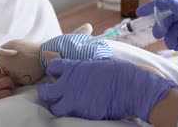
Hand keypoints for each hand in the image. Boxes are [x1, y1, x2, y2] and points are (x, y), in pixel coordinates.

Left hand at [38, 58, 177, 121]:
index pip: (52, 67)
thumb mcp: (98, 61)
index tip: (56, 72)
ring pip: (55, 108)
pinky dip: (72, 113)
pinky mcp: (83, 114)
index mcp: (73, 68)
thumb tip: (76, 64)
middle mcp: (69, 85)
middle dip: (47, 91)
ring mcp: (75, 101)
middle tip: (52, 92)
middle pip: (46, 91)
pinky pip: (71, 116)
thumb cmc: (118, 72)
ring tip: (63, 105)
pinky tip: (79, 109)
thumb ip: (83, 65)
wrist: (131, 88)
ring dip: (57, 106)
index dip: (53, 69)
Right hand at [136, 0, 177, 56]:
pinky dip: (177, 40)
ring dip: (170, 35)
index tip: (141, 13)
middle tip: (159, 34)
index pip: (170, 2)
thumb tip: (171, 3)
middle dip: (163, 25)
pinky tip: (177, 45)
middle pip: (170, 16)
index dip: (155, 7)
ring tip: (173, 44)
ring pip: (174, 28)